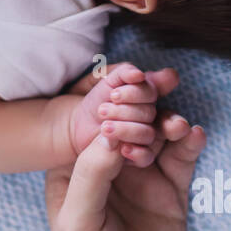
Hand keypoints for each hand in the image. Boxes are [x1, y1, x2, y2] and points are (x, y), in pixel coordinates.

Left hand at [66, 62, 195, 167]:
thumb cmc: (97, 100)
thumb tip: (140, 75)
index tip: (114, 95)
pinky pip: (146, 156)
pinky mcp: (138, 157)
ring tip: (104, 127)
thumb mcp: (108, 82)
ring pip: (148, 133)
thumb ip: (125, 73)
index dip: (135, 93)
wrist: (79, 124)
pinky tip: (122, 148)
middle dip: (125, 111)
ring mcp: (147, 137)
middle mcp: (152, 117)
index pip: (151, 92)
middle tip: (102, 110)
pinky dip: (136, 152)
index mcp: (147, 97)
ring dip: (125, 129)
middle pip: (149, 113)